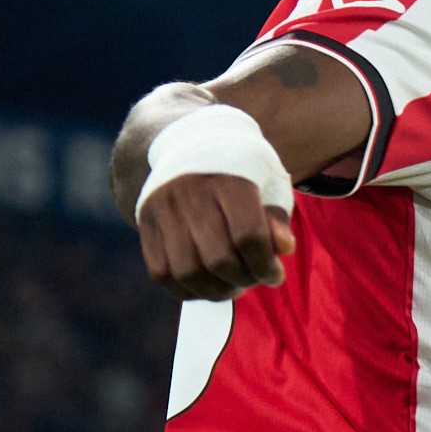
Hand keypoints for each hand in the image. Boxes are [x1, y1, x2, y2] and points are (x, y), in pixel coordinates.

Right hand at [137, 169, 288, 300]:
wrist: (188, 140)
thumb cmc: (238, 167)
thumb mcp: (267, 178)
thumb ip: (276, 216)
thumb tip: (283, 249)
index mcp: (228, 178)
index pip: (248, 236)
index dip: (265, 265)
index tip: (274, 275)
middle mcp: (190, 193)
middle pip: (218, 259)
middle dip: (243, 279)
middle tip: (253, 278)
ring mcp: (163, 208)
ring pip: (187, 272)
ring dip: (216, 291)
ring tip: (232, 285)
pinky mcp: (146, 222)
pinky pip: (162, 272)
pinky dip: (186, 290)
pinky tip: (207, 286)